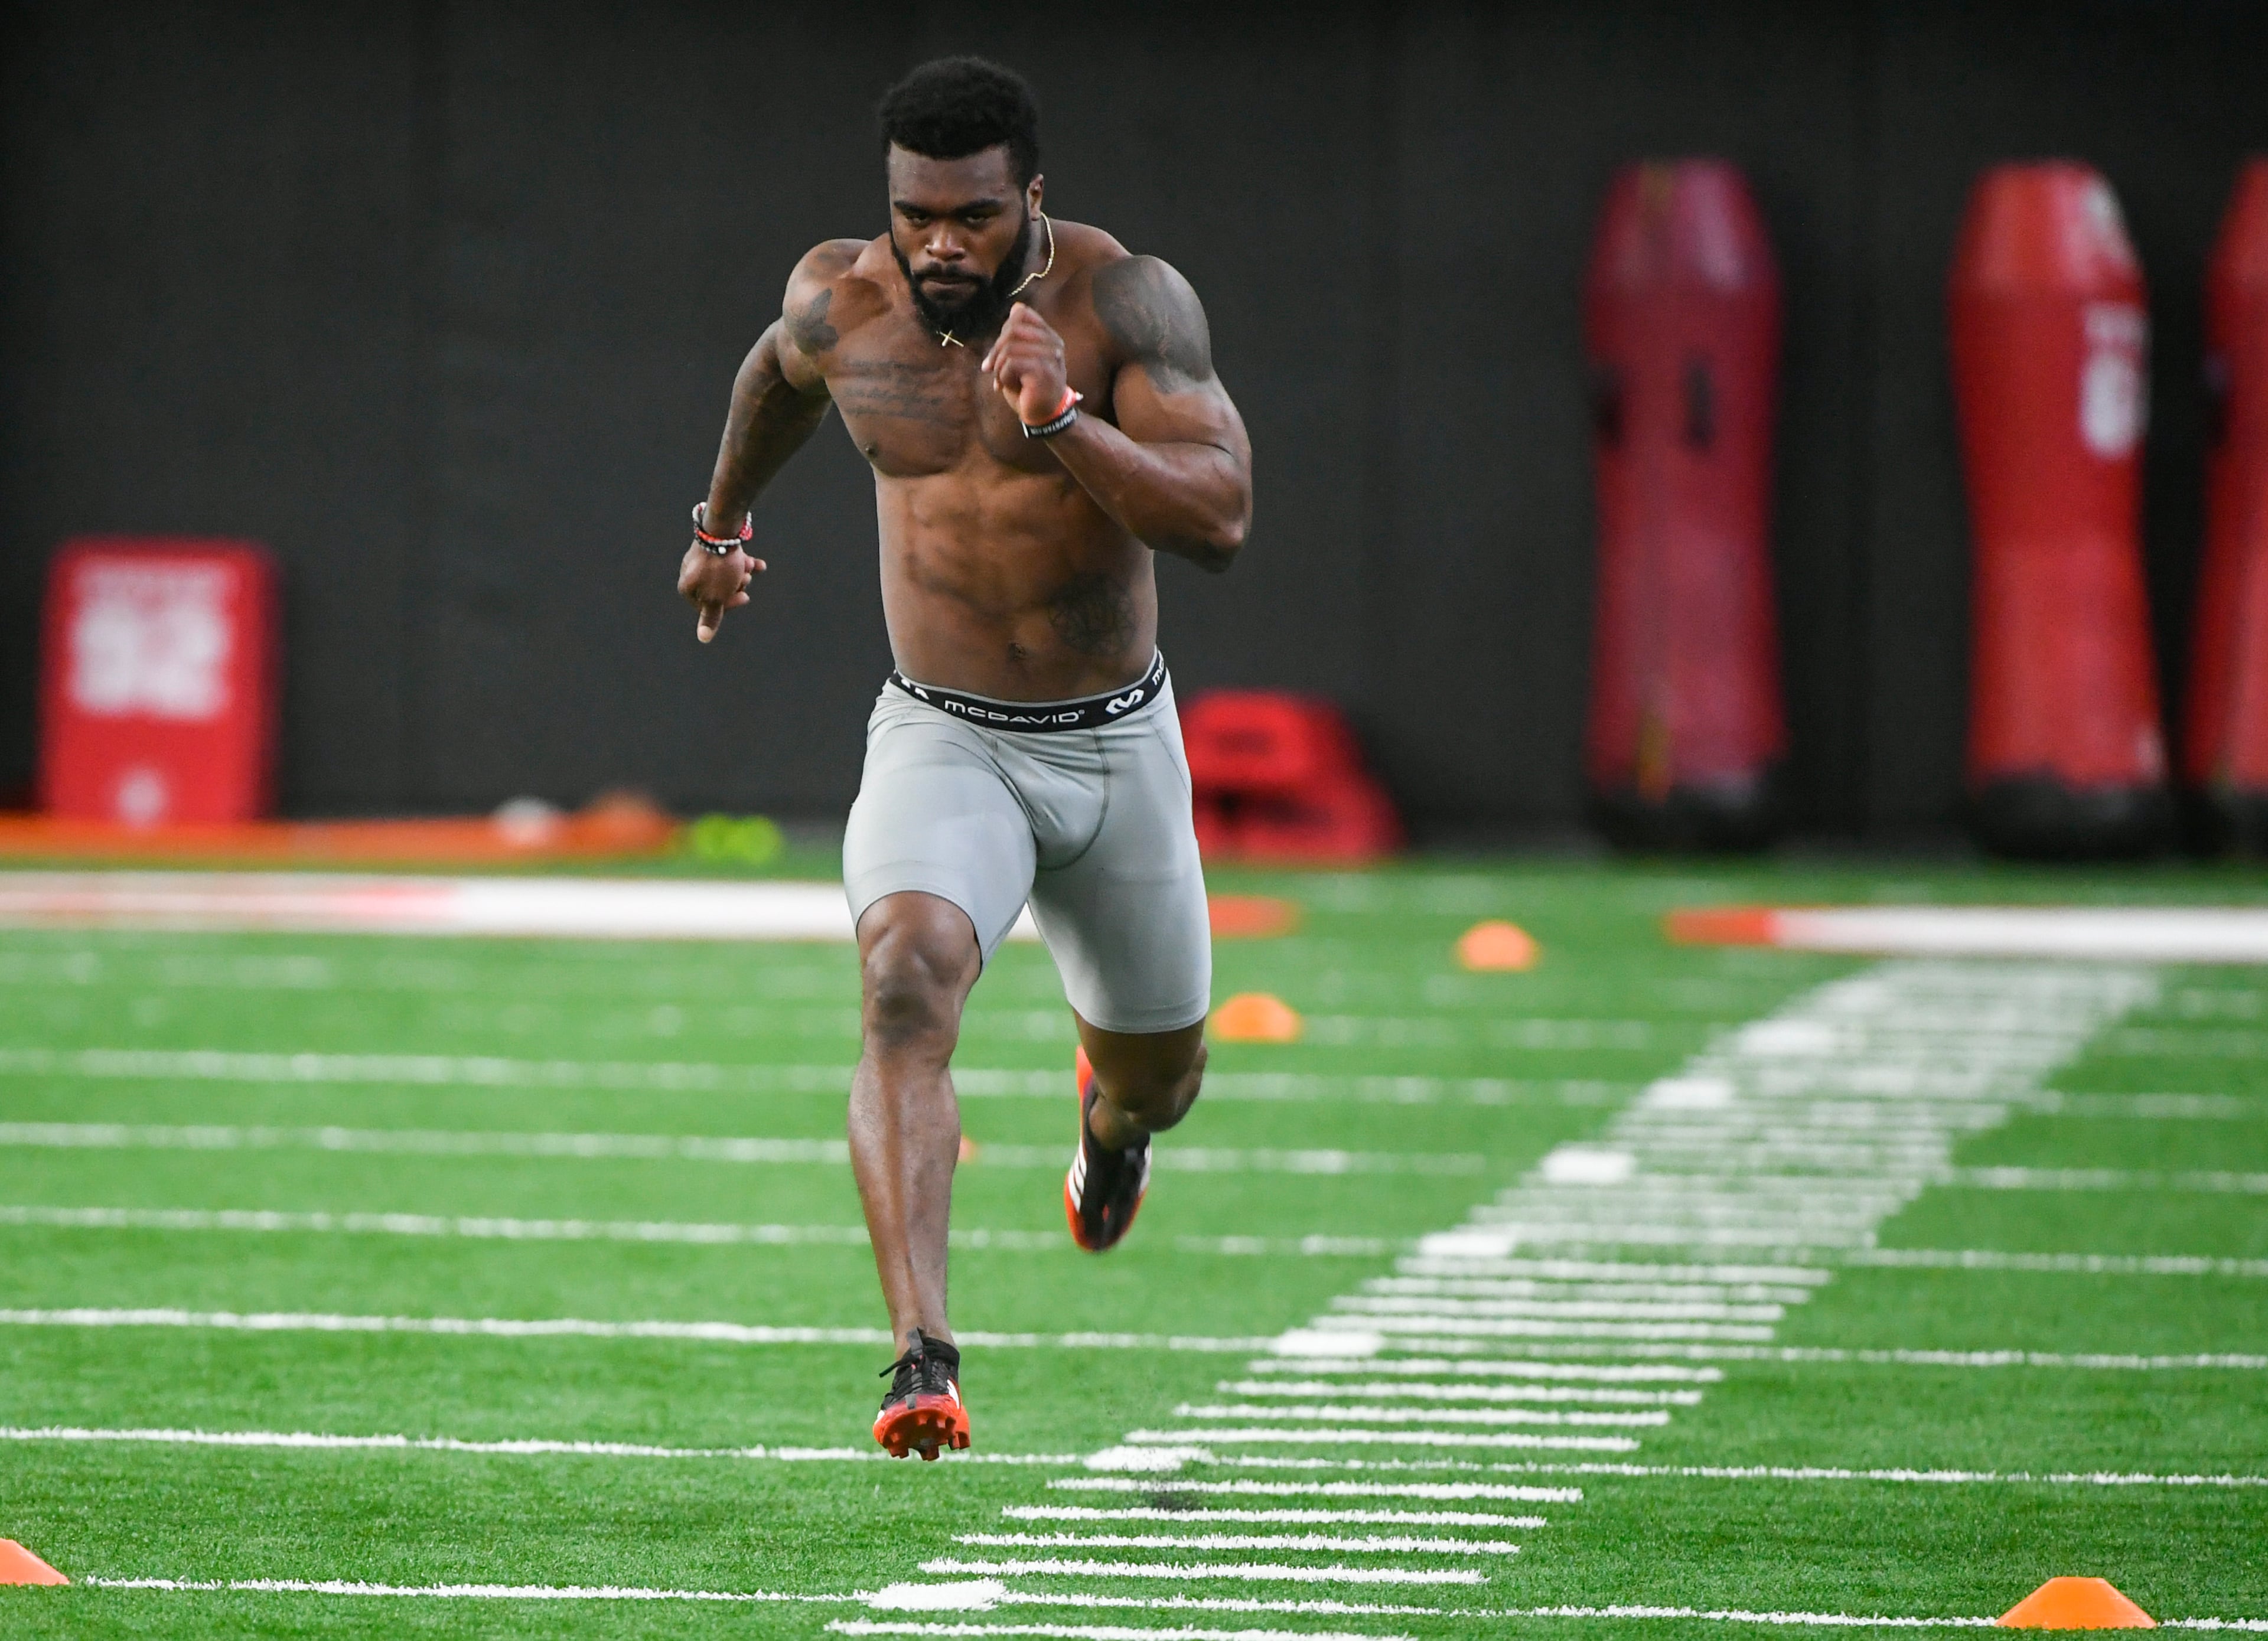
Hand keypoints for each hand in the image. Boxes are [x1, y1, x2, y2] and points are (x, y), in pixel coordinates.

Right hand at [677, 541, 765, 643]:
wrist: (722, 530)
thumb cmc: (718, 568)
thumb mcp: (716, 597)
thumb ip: (711, 617)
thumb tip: (703, 638)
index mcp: (687, 588)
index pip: (708, 606)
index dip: (728, 604)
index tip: (744, 597)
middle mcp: (692, 573)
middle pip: (718, 590)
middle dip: (736, 586)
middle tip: (745, 580)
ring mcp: (703, 559)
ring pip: (726, 574)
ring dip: (742, 574)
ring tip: (750, 567)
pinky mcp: (714, 547)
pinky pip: (730, 560)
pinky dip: (744, 564)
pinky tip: (760, 565)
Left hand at [981, 302, 1072, 425]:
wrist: (1043, 416)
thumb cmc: (1029, 388)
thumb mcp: (1020, 357)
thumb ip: (1018, 335)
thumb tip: (1015, 307)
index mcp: (1049, 336)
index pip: (1022, 313)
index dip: (1004, 329)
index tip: (998, 352)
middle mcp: (1054, 343)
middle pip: (1013, 328)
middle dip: (996, 350)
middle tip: (992, 370)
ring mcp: (1051, 356)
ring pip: (1009, 347)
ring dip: (998, 367)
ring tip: (1001, 381)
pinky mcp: (1044, 371)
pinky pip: (1011, 363)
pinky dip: (1003, 376)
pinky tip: (1008, 387)